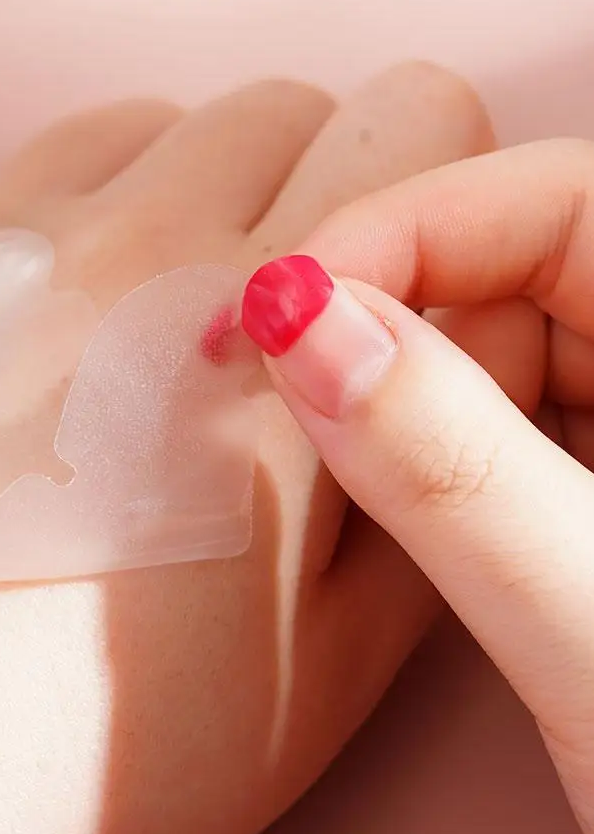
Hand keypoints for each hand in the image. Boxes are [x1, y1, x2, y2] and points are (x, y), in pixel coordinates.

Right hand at [242, 138, 593, 833]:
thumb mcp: (592, 632)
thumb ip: (447, 469)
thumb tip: (297, 322)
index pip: (566, 201)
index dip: (403, 233)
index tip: (274, 304)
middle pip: (523, 271)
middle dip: (384, 311)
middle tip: (271, 369)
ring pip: (505, 351)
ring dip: (398, 384)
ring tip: (319, 431)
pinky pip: (508, 427)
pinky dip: (430, 446)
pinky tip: (387, 486)